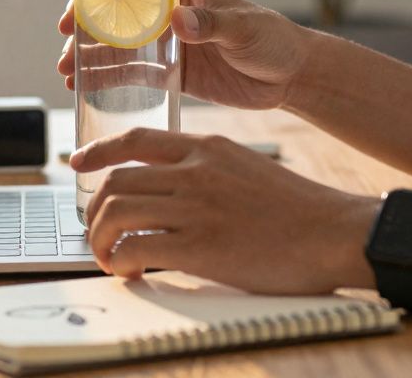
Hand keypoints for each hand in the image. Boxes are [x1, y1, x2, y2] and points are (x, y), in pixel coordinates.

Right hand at [58, 0, 314, 109]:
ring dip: (91, 60)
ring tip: (69, 77)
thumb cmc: (273, 40)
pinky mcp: (173, 74)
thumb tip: (178, 20)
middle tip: (66, 57)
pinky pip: (134, 76)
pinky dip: (110, 80)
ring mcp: (168, 46)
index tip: (75, 17)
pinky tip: (88, 90)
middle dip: (85, 35)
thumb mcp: (244, 29)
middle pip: (116, 20)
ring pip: (119, 49)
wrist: (291, 76)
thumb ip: (212, 25)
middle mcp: (169, 15)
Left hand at [71, 128, 377, 294]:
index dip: (99, 152)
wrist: (333, 232)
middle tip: (98, 232)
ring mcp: (196, 206)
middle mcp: (196, 171)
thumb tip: (175, 191)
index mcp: (208, 148)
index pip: (136, 140)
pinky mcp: (200, 244)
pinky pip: (135, 246)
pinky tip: (131, 271)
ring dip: (100, 238)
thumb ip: (209, 171)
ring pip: (114, 210)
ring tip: (110, 257)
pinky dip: (120, 260)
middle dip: (93, 210)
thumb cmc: (299, 210)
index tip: (79, 163)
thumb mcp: (248, 168)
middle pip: (115, 179)